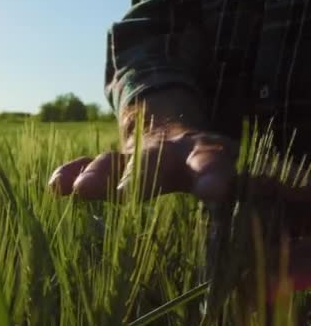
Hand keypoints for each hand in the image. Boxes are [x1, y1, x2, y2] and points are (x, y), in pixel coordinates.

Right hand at [48, 131, 238, 201]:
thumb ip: (231, 181)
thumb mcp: (222, 169)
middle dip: (139, 175)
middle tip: (126, 192)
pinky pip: (87, 165)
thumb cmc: (203, 163)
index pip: (210, 160)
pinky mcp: (111, 161)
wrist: (171, 129)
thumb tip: (269, 196)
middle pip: (152, 160)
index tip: (211, 192)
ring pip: (113, 161)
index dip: (210, 173)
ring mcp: (133, 154)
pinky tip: (56, 187)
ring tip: (81, 193)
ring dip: (97, 175)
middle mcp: (166, 149)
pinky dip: (72, 174)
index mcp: (203, 153)